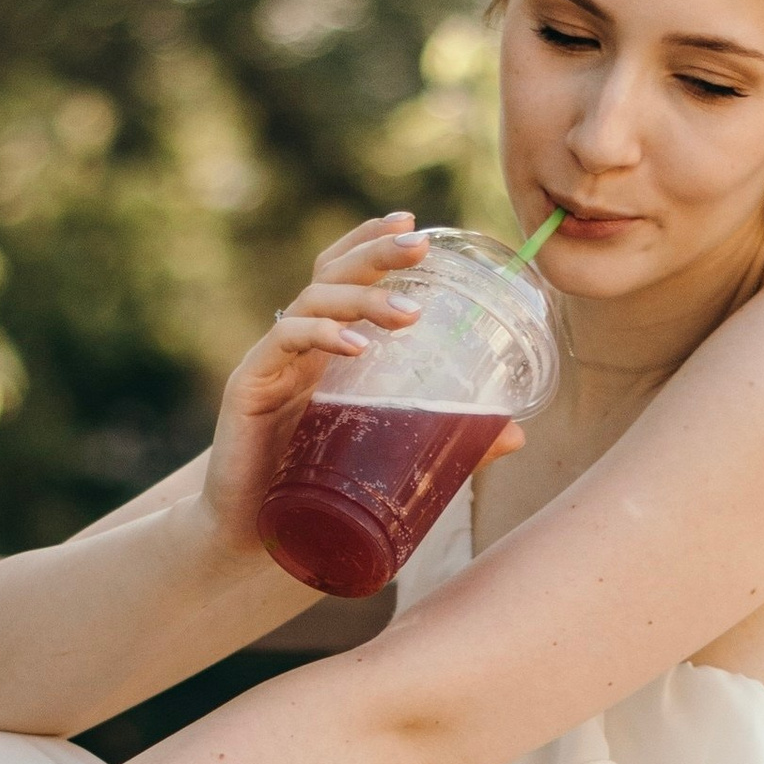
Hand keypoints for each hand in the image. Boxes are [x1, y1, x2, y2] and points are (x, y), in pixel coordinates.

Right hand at [195, 212, 527, 565]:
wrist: (252, 542)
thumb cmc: (317, 490)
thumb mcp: (386, 456)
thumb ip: (444, 440)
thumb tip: (514, 434)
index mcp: (327, 349)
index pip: (343, 276)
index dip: (371, 241)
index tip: (413, 221)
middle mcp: (298, 345)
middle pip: (333, 274)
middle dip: (376, 252)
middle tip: (419, 244)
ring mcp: (272, 361)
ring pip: (314, 301)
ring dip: (363, 298)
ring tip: (410, 314)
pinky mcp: (248, 385)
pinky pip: (283, 342)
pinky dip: (321, 336)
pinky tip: (355, 347)